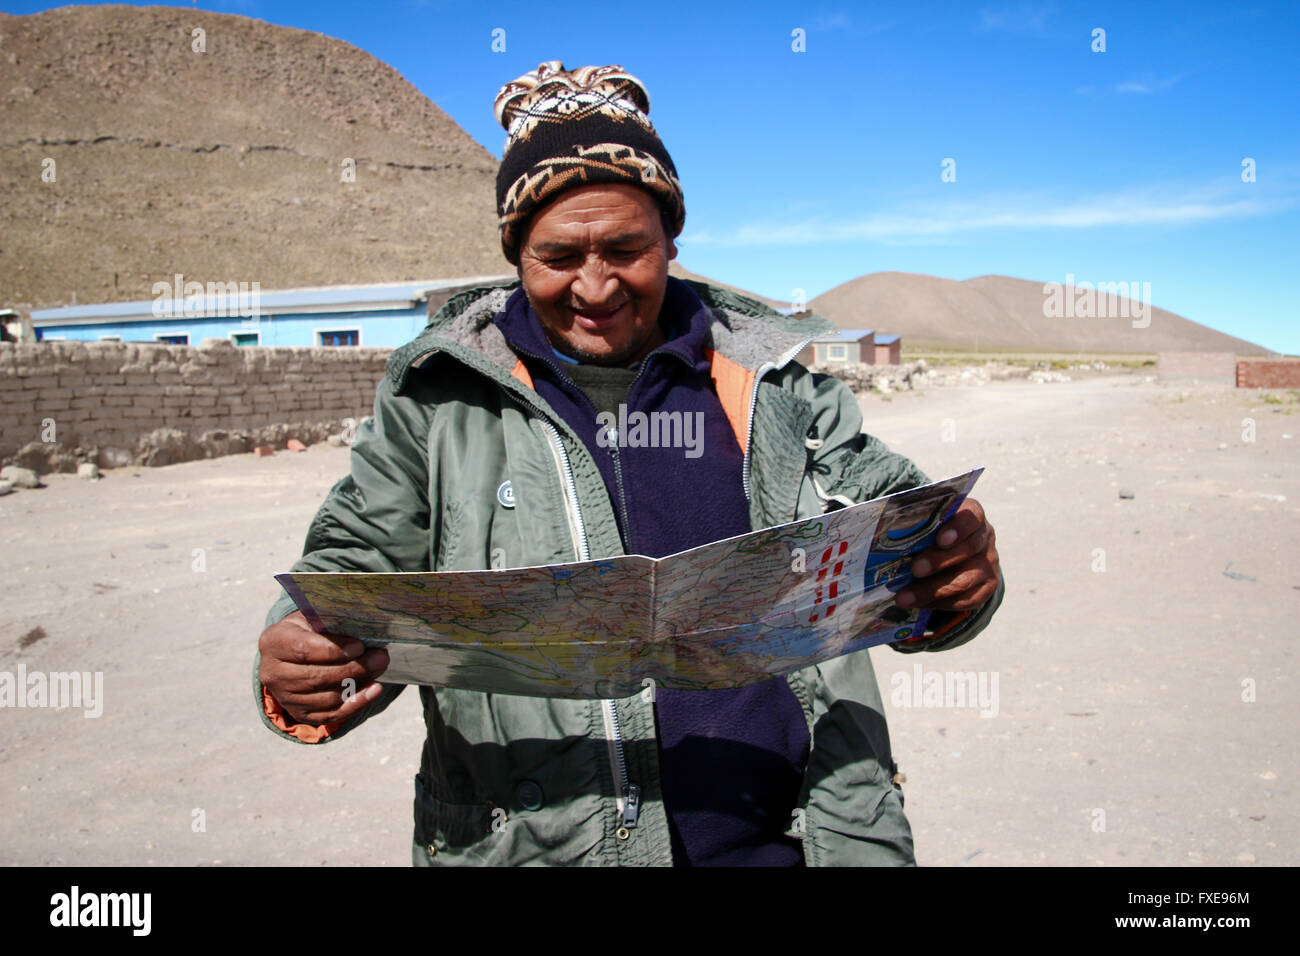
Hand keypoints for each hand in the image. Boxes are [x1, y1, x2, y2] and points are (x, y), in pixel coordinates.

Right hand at [258, 611, 389, 725]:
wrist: (292, 655)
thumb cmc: (309, 630)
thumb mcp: (314, 618)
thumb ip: (333, 623)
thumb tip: (366, 628)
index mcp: (273, 642)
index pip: (303, 650)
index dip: (333, 650)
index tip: (359, 646)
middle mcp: (273, 673)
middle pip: (317, 676)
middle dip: (354, 667)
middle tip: (380, 657)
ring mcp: (285, 697)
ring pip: (327, 697)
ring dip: (358, 683)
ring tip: (379, 667)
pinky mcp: (300, 713)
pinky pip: (331, 714)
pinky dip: (356, 703)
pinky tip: (374, 690)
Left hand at [893, 498, 998, 612]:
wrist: (959, 554)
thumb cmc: (935, 533)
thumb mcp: (930, 524)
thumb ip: (918, 526)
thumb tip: (884, 535)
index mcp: (971, 516)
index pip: (971, 517)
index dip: (958, 529)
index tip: (940, 540)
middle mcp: (984, 538)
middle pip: (967, 550)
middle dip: (938, 561)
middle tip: (914, 570)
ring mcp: (988, 564)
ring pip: (964, 580)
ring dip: (932, 590)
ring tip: (904, 597)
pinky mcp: (987, 586)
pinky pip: (966, 600)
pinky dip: (940, 603)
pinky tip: (919, 604)